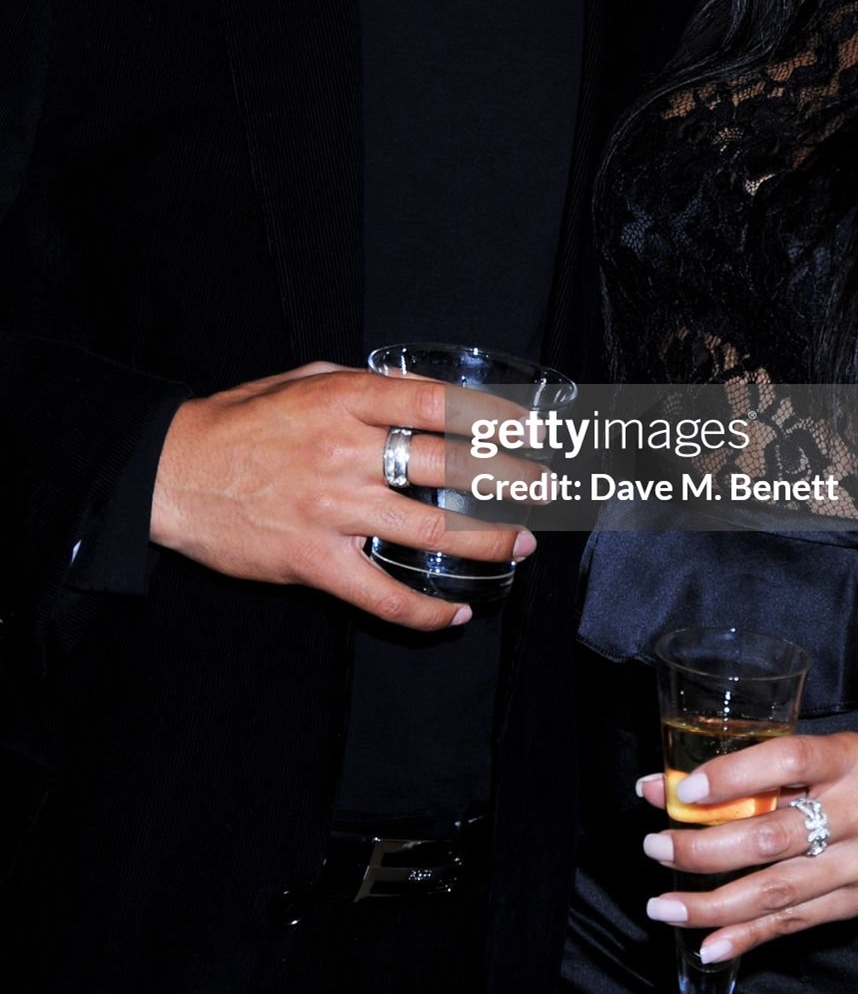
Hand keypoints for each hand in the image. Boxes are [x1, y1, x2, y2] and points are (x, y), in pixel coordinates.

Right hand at [151, 361, 541, 628]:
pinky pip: (380, 592)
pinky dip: (422, 610)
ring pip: (430, 528)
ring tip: (521, 541)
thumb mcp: (302, 380)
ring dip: (486, 539)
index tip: (533, 429)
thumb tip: (420, 395)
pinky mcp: (315, 560)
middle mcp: (347, 451)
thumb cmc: (238, 424)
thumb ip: (363, 387)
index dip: (496, 416)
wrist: (171, 475)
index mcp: (346, 399)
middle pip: (451, 466)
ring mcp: (334, 508)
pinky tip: (453, 613)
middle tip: (549, 488)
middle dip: (510, 479)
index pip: (440, 403)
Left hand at [638, 729, 857, 964]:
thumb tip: (675, 786)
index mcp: (849, 759)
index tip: (684, 790)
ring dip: (712, 903)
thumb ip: (761, 769)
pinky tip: (708, 944)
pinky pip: (793, 923)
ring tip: (664, 906)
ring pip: (776, 891)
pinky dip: (746, 936)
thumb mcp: (825, 751)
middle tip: (655, 846)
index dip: (733, 777)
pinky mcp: (857, 903)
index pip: (787, 762)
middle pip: (772, 838)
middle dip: (704, 848)